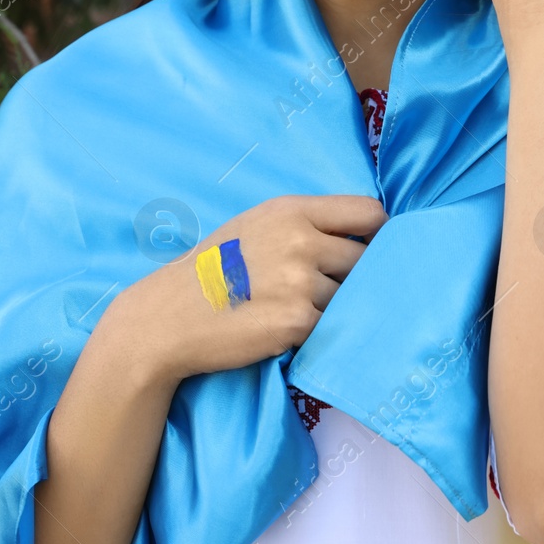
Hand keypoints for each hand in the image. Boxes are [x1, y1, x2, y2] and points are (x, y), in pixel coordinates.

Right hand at [113, 194, 387, 381]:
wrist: (167, 318)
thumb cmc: (213, 270)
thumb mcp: (256, 226)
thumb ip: (306, 224)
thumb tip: (367, 237)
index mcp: (291, 211)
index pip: (369, 212)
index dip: (375, 235)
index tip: (366, 251)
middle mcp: (300, 241)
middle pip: (366, 260)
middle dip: (351, 278)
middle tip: (319, 290)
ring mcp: (300, 283)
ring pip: (350, 297)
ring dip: (331, 308)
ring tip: (291, 310)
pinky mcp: (296, 323)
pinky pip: (332, 327)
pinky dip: (317, 332)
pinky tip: (286, 329)